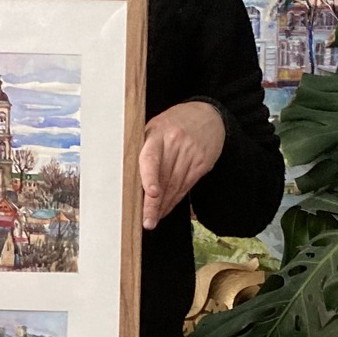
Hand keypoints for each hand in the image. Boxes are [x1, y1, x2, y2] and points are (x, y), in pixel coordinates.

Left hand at [140, 102, 224, 231]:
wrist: (208, 116)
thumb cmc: (174, 124)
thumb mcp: (155, 128)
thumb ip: (144, 149)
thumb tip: (129, 179)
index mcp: (157, 133)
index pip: (152, 157)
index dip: (150, 177)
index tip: (151, 193)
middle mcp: (175, 143)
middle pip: (164, 178)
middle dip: (154, 203)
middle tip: (147, 221)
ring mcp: (191, 153)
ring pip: (175, 186)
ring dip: (164, 205)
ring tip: (154, 218)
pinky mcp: (202, 163)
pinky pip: (186, 186)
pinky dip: (175, 199)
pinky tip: (167, 207)